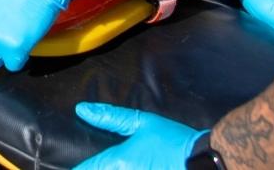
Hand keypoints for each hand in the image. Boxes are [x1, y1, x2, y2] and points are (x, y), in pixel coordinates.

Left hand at [72, 103, 206, 169]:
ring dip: (107, 169)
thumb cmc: (174, 142)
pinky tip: (130, 167)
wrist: (206, 163)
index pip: (85, 169)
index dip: (76, 169)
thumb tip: (82, 110)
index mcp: (118, 162)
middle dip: (92, 168)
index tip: (67, 165)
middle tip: (92, 162)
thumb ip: (110, 118)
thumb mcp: (143, 123)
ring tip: (115, 162)